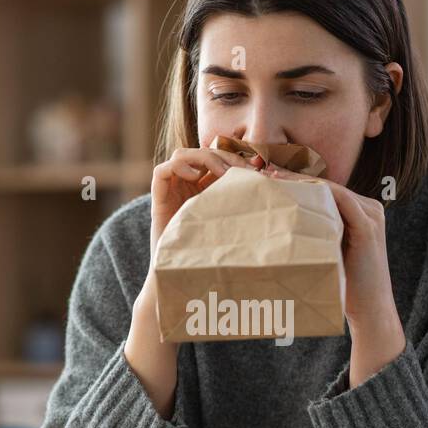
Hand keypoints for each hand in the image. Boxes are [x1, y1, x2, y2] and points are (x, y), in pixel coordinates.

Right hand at [149, 145, 262, 264]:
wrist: (182, 274)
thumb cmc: (209, 250)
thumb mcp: (230, 220)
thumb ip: (240, 201)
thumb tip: (269, 182)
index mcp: (203, 188)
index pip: (217, 160)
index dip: (234, 159)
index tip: (254, 170)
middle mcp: (186, 186)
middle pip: (202, 153)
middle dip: (224, 156)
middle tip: (242, 170)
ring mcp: (172, 191)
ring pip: (181, 155)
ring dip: (204, 158)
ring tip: (222, 173)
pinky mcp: (158, 198)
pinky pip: (162, 170)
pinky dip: (179, 166)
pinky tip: (194, 177)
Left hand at [259, 163, 399, 334]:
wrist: (369, 310)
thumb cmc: (345, 285)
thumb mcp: (330, 251)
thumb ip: (318, 233)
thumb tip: (283, 222)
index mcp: (361, 212)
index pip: (328, 189)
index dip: (300, 180)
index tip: (272, 176)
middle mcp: (369, 209)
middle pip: (328, 185)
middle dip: (297, 176)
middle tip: (267, 170)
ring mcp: (371, 216)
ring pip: (332, 189)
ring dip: (302, 181)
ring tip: (275, 178)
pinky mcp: (368, 227)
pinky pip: (340, 200)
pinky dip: (317, 192)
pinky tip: (295, 191)